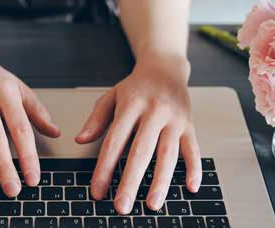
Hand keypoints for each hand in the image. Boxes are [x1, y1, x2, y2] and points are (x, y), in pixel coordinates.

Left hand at [75, 56, 200, 213]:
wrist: (165, 68)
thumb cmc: (136, 87)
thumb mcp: (111, 96)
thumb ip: (97, 119)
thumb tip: (80, 140)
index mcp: (131, 106)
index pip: (114, 141)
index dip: (104, 168)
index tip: (97, 190)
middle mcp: (154, 113)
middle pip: (141, 151)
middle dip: (131, 180)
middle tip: (122, 205)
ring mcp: (174, 120)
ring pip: (168, 154)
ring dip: (160, 181)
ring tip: (152, 204)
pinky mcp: (189, 126)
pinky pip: (193, 150)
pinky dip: (194, 169)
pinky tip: (191, 188)